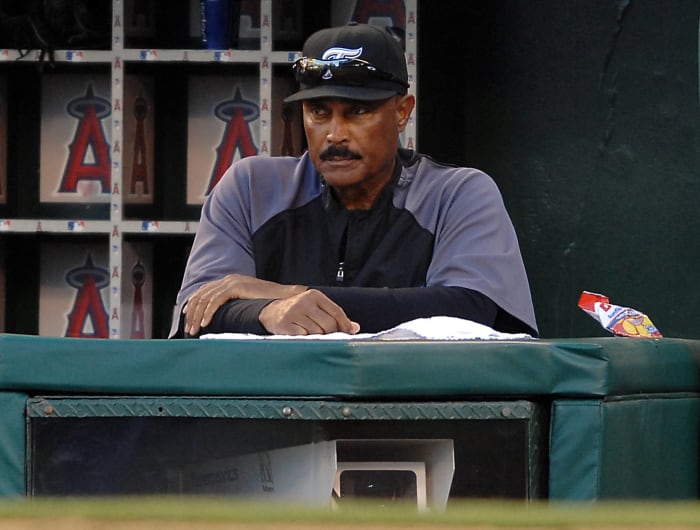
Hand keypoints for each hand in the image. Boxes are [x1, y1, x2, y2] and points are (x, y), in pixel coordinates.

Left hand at [183, 274, 305, 335]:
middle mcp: (228, 279)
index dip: (194, 304)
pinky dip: (208, 313)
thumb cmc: (272, 301)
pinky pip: (215, 301)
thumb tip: (228, 316)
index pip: (205, 291)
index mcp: (230, 281)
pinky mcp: (236, 287)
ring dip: (197, 316)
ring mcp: (231, 282)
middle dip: (192, 314)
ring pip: (205, 299)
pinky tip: (205, 324)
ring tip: (194, 331)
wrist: (286, 294)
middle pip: (201, 295)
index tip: (188, 317)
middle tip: (189, 330)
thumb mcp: (250, 301)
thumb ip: (238, 305)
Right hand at [258, 289, 360, 334]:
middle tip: (328, 339)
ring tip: (311, 336)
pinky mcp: (286, 325)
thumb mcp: (315, 308)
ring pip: (317, 333)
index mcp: (314, 295)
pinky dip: (306, 341)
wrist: (269, 312)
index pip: (337, 312)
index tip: (349, 334)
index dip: (345, 325)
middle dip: (331, 334)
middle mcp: (304, 302)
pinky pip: (304, 338)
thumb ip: (334, 316)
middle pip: (329, 324)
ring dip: (317, 339)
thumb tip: (355, 327)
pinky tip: (302, 338)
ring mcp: (294, 313)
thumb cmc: (297, 311)